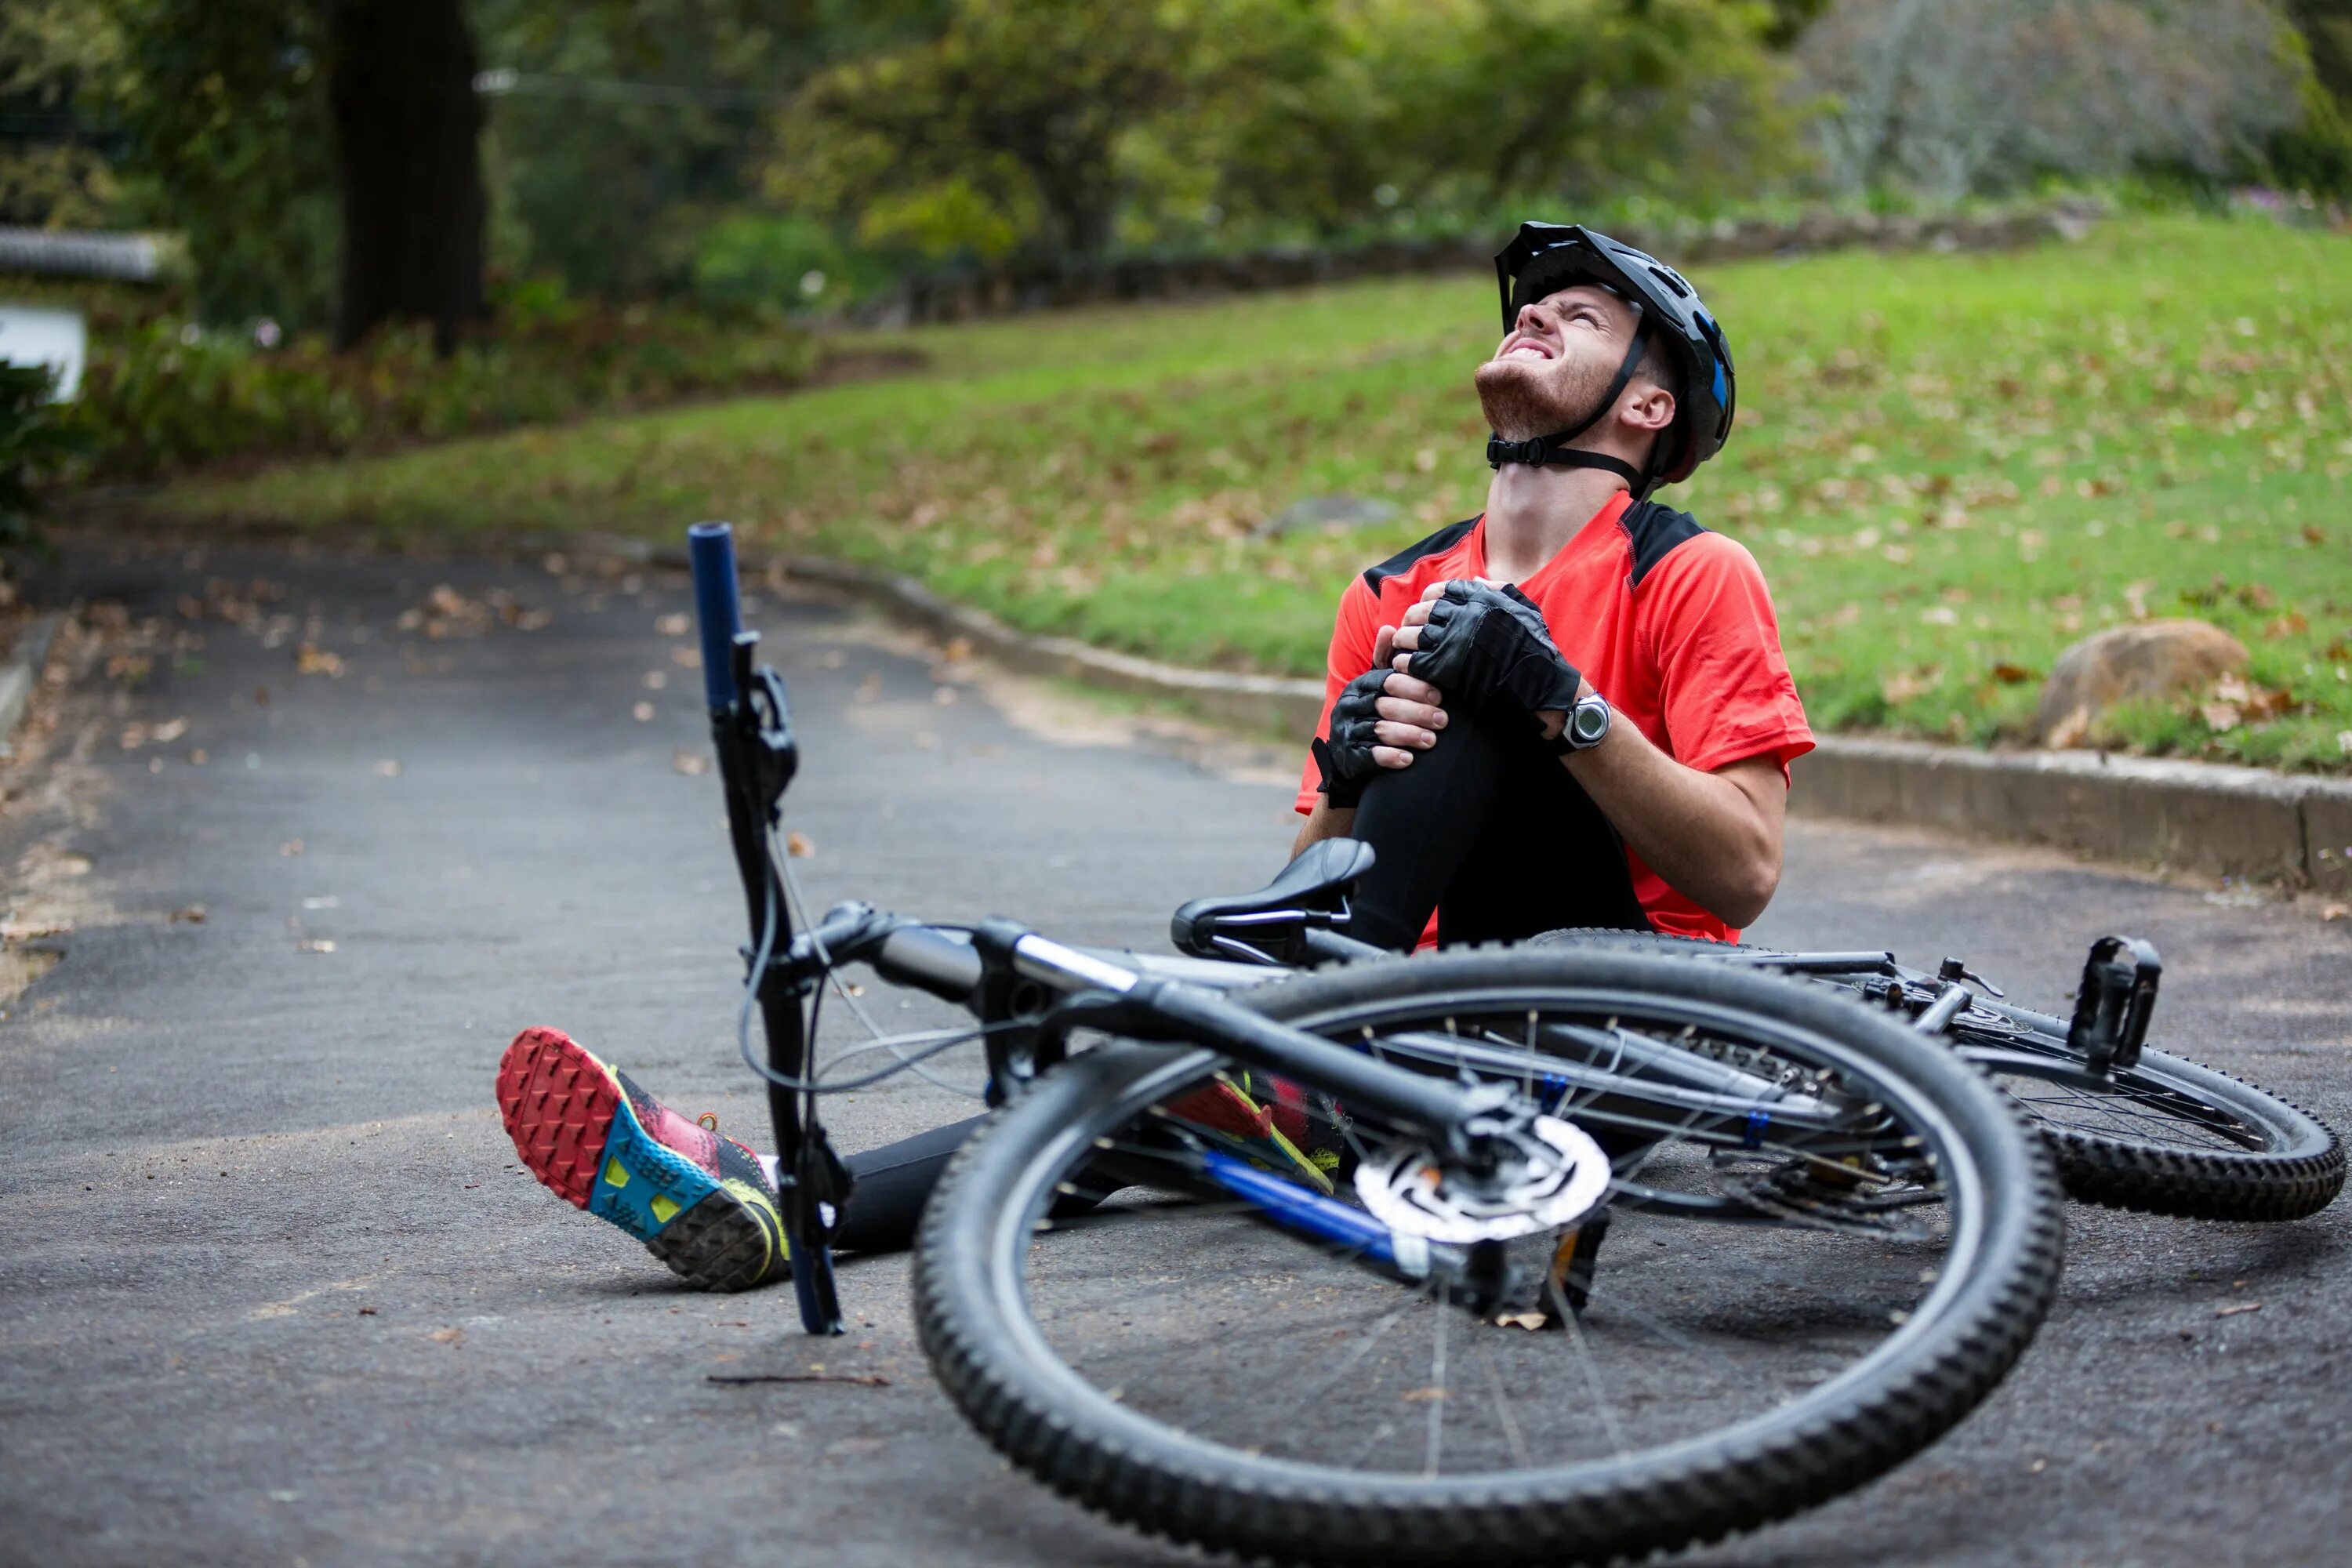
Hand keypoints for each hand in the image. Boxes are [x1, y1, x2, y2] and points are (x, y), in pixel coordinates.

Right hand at [1312, 658, 1447, 805]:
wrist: (1346, 752)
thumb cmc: (1371, 711)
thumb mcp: (1376, 685)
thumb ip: (1385, 660)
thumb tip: (1389, 629)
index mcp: (1360, 686)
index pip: (1388, 682)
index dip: (1414, 688)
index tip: (1439, 696)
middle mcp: (1351, 706)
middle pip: (1386, 706)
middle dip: (1417, 713)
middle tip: (1443, 720)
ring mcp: (1348, 731)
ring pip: (1381, 730)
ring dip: (1409, 735)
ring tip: (1432, 740)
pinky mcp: (1349, 755)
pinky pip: (1370, 755)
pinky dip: (1390, 757)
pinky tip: (1408, 759)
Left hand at [1395, 580, 1581, 730]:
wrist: (1540, 681)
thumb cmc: (1534, 645)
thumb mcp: (1522, 607)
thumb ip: (1498, 590)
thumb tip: (1475, 577)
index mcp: (1477, 598)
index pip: (1436, 591)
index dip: (1425, 602)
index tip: (1424, 614)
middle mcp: (1462, 614)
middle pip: (1418, 612)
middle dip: (1410, 622)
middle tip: (1408, 634)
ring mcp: (1452, 640)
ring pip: (1410, 635)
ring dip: (1404, 643)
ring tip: (1405, 652)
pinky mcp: (1446, 667)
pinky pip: (1412, 661)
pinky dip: (1406, 663)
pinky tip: (1409, 669)